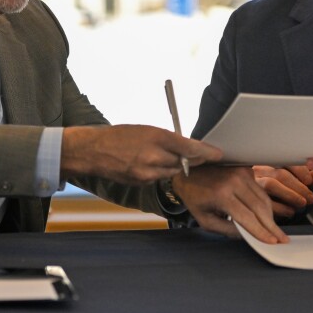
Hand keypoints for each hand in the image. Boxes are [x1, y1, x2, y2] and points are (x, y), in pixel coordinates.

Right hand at [61, 124, 220, 184]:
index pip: (189, 147)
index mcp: (156, 137)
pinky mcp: (141, 183)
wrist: (93, 151)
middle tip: (202, 156)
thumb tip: (185, 146)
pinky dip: (160, 172)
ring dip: (174, 167)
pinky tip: (151, 165)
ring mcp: (146, 172)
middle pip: (183, 163)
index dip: (206, 152)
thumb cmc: (119, 135)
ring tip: (166, 157)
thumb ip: (166, 139)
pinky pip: (158, 179)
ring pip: (172, 172)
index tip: (218, 154)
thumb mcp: (146, 129)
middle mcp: (153, 156)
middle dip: (192, 160)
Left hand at [172, 166, 288, 243]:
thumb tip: (248, 236)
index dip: (261, 232)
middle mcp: (234, 182)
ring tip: (275, 230)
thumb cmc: (195, 197)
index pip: (247, 217)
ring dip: (270, 216)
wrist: (189, 171)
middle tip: (282, 239)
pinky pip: (260, 190)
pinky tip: (266, 216)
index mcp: (222, 195)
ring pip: (263, 198)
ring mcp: (242, 173)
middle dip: (272, 226)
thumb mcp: (205, 220)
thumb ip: (227, 230)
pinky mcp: (246, 170)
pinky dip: (265, 204)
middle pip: (260, 208)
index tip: (272, 242)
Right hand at [253, 165, 312, 218]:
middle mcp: (260, 170)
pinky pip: (265, 201)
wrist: (251, 203)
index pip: (285, 160)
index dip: (299, 170)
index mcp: (271, 162)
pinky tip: (290, 211)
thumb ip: (305, 179)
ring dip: (290, 195)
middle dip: (299, 186)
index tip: (310, 180)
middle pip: (279, 173)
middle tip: (311, 197)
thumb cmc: (275, 190)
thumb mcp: (292, 183)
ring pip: (271, 185)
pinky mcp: (249, 198)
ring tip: (302, 203)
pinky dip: (281, 207)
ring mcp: (252, 183)